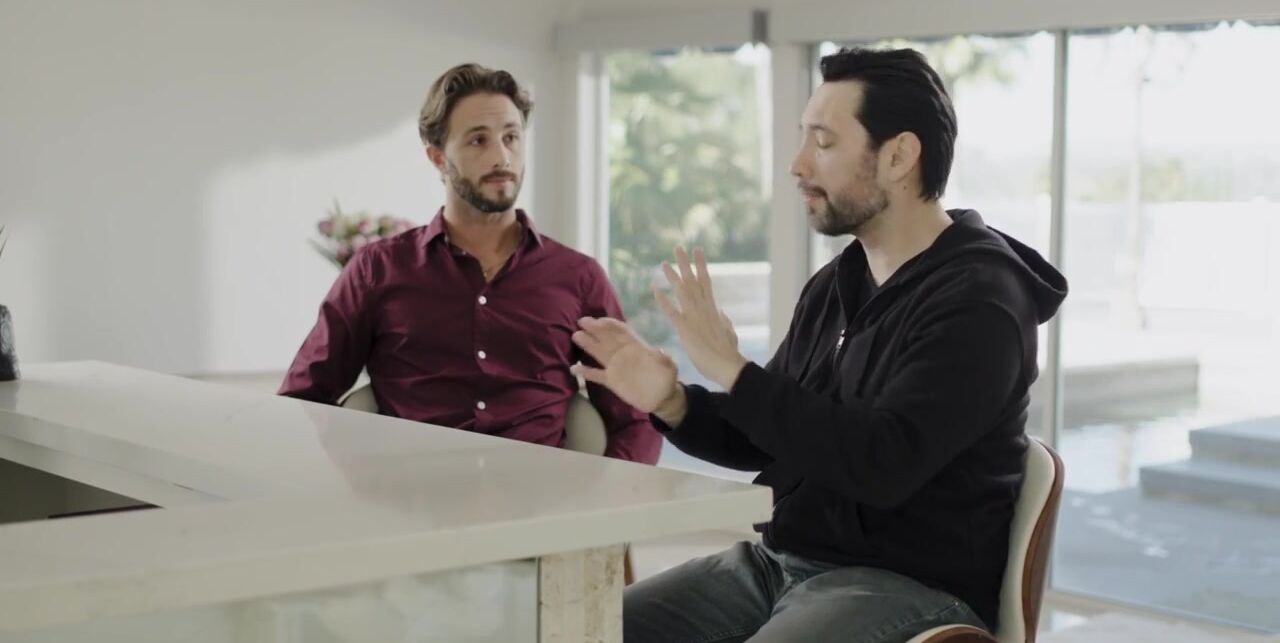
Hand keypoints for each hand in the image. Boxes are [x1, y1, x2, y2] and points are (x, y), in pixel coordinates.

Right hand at [570, 317, 681, 414]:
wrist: (662, 398)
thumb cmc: (667, 379)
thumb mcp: (670, 368)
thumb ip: (666, 359)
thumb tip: (661, 350)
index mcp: (637, 347)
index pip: (622, 332)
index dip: (611, 324)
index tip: (600, 320)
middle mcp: (623, 354)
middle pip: (607, 338)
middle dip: (595, 328)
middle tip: (582, 321)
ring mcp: (616, 367)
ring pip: (599, 353)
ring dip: (587, 344)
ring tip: (575, 336)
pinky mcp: (612, 381)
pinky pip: (596, 375)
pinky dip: (585, 372)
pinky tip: (573, 368)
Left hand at [655, 247, 748, 389]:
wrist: (727, 366)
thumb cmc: (728, 352)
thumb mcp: (728, 331)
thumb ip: (724, 320)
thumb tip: (721, 311)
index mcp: (713, 309)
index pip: (705, 282)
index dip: (700, 265)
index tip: (697, 251)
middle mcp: (703, 308)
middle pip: (693, 281)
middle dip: (686, 263)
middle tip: (678, 247)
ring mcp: (694, 317)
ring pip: (683, 291)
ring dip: (673, 276)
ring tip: (664, 263)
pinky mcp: (685, 328)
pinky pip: (672, 311)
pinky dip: (663, 300)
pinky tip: (655, 289)